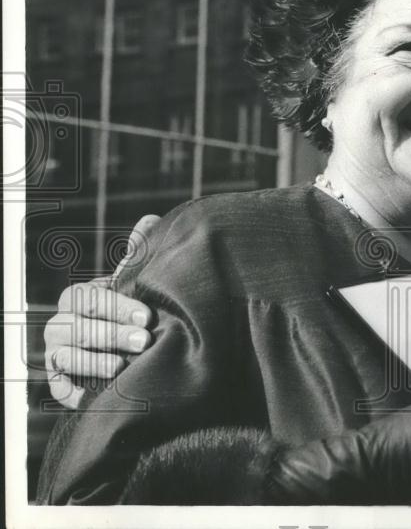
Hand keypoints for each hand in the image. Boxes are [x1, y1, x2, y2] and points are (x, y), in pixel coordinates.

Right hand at [44, 215, 158, 408]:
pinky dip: (74, 392)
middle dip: (111, 334)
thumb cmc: (127, 310)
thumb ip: (137, 255)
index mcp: (76, 298)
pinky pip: (60, 389)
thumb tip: (151, 219)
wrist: (121, 348)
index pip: (90, 299)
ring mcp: (56, 355)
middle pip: (78, 329)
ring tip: (122, 366)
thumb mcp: (131, 283)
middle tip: (143, 340)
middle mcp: (60, 325)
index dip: (117, 307)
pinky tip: (94, 394)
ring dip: (94, 361)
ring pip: (67, 358)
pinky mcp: (59, 384)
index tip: (147, 314)